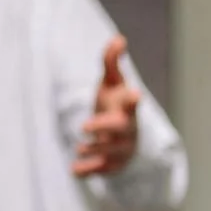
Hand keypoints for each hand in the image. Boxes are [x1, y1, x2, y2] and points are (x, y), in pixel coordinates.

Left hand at [74, 36, 139, 176]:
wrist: (122, 136)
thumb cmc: (114, 103)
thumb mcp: (112, 82)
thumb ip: (111, 61)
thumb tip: (119, 39)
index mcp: (126, 107)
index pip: (132, 102)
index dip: (133, 99)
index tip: (136, 94)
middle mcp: (127, 128)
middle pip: (120, 128)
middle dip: (104, 127)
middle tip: (84, 127)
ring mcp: (121, 148)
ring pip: (111, 152)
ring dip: (95, 150)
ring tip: (79, 148)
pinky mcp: (113, 164)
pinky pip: (101, 169)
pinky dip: (88, 171)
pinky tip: (74, 171)